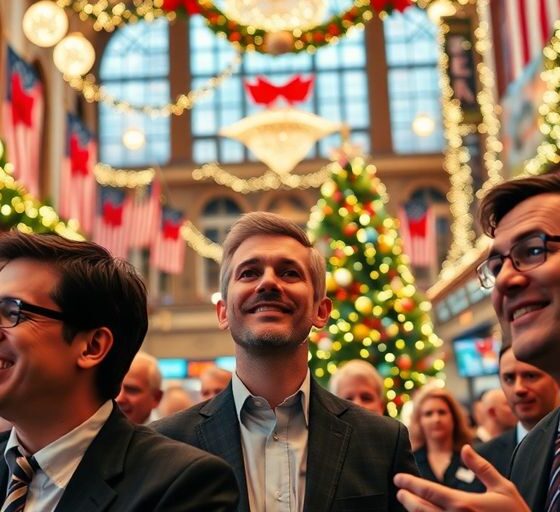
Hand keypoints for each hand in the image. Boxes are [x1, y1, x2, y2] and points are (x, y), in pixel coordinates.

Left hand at [393, 445, 530, 510]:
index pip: (429, 491)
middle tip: (399, 491)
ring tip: (408, 503)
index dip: (410, 484)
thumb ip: (481, 467)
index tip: (398, 478)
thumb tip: (465, 448)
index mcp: (464, 504)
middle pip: (420, 509)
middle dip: (407, 499)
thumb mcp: (502, 488)